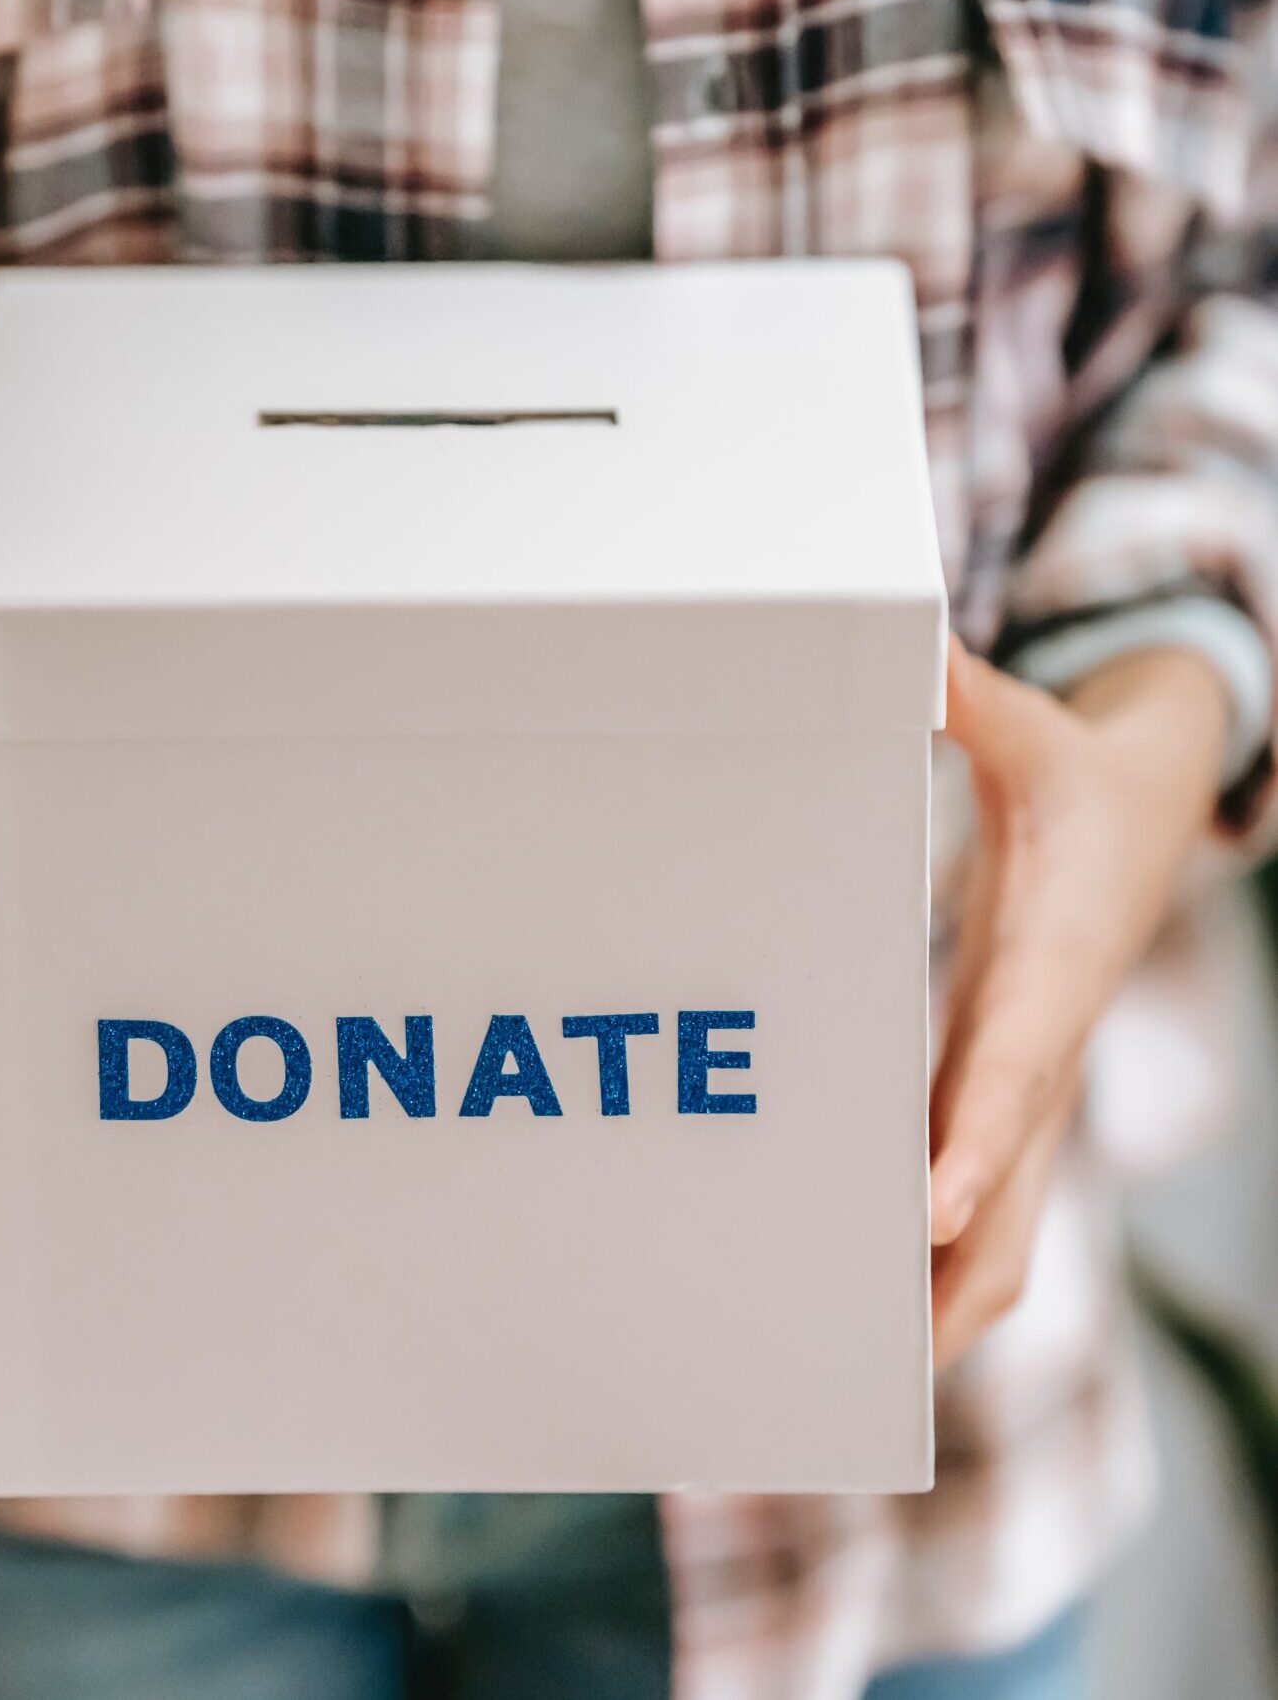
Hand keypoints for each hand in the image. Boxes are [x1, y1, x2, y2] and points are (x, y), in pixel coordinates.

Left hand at [930, 635, 1228, 1367]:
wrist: (1157, 812)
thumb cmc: (1087, 780)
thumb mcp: (1037, 730)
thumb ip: (972, 698)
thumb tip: (914, 642)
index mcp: (1051, 963)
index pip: (1014, 1064)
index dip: (977, 1136)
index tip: (930, 1204)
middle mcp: (1046, 1041)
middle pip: (1016, 1185)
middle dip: (954, 1274)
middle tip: (871, 1362)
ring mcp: (1034, 1076)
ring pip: (1013, 1213)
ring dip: (952, 1288)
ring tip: (856, 1369)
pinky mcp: (1014, 1082)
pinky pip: (990, 1190)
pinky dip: (950, 1252)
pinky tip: (880, 1299)